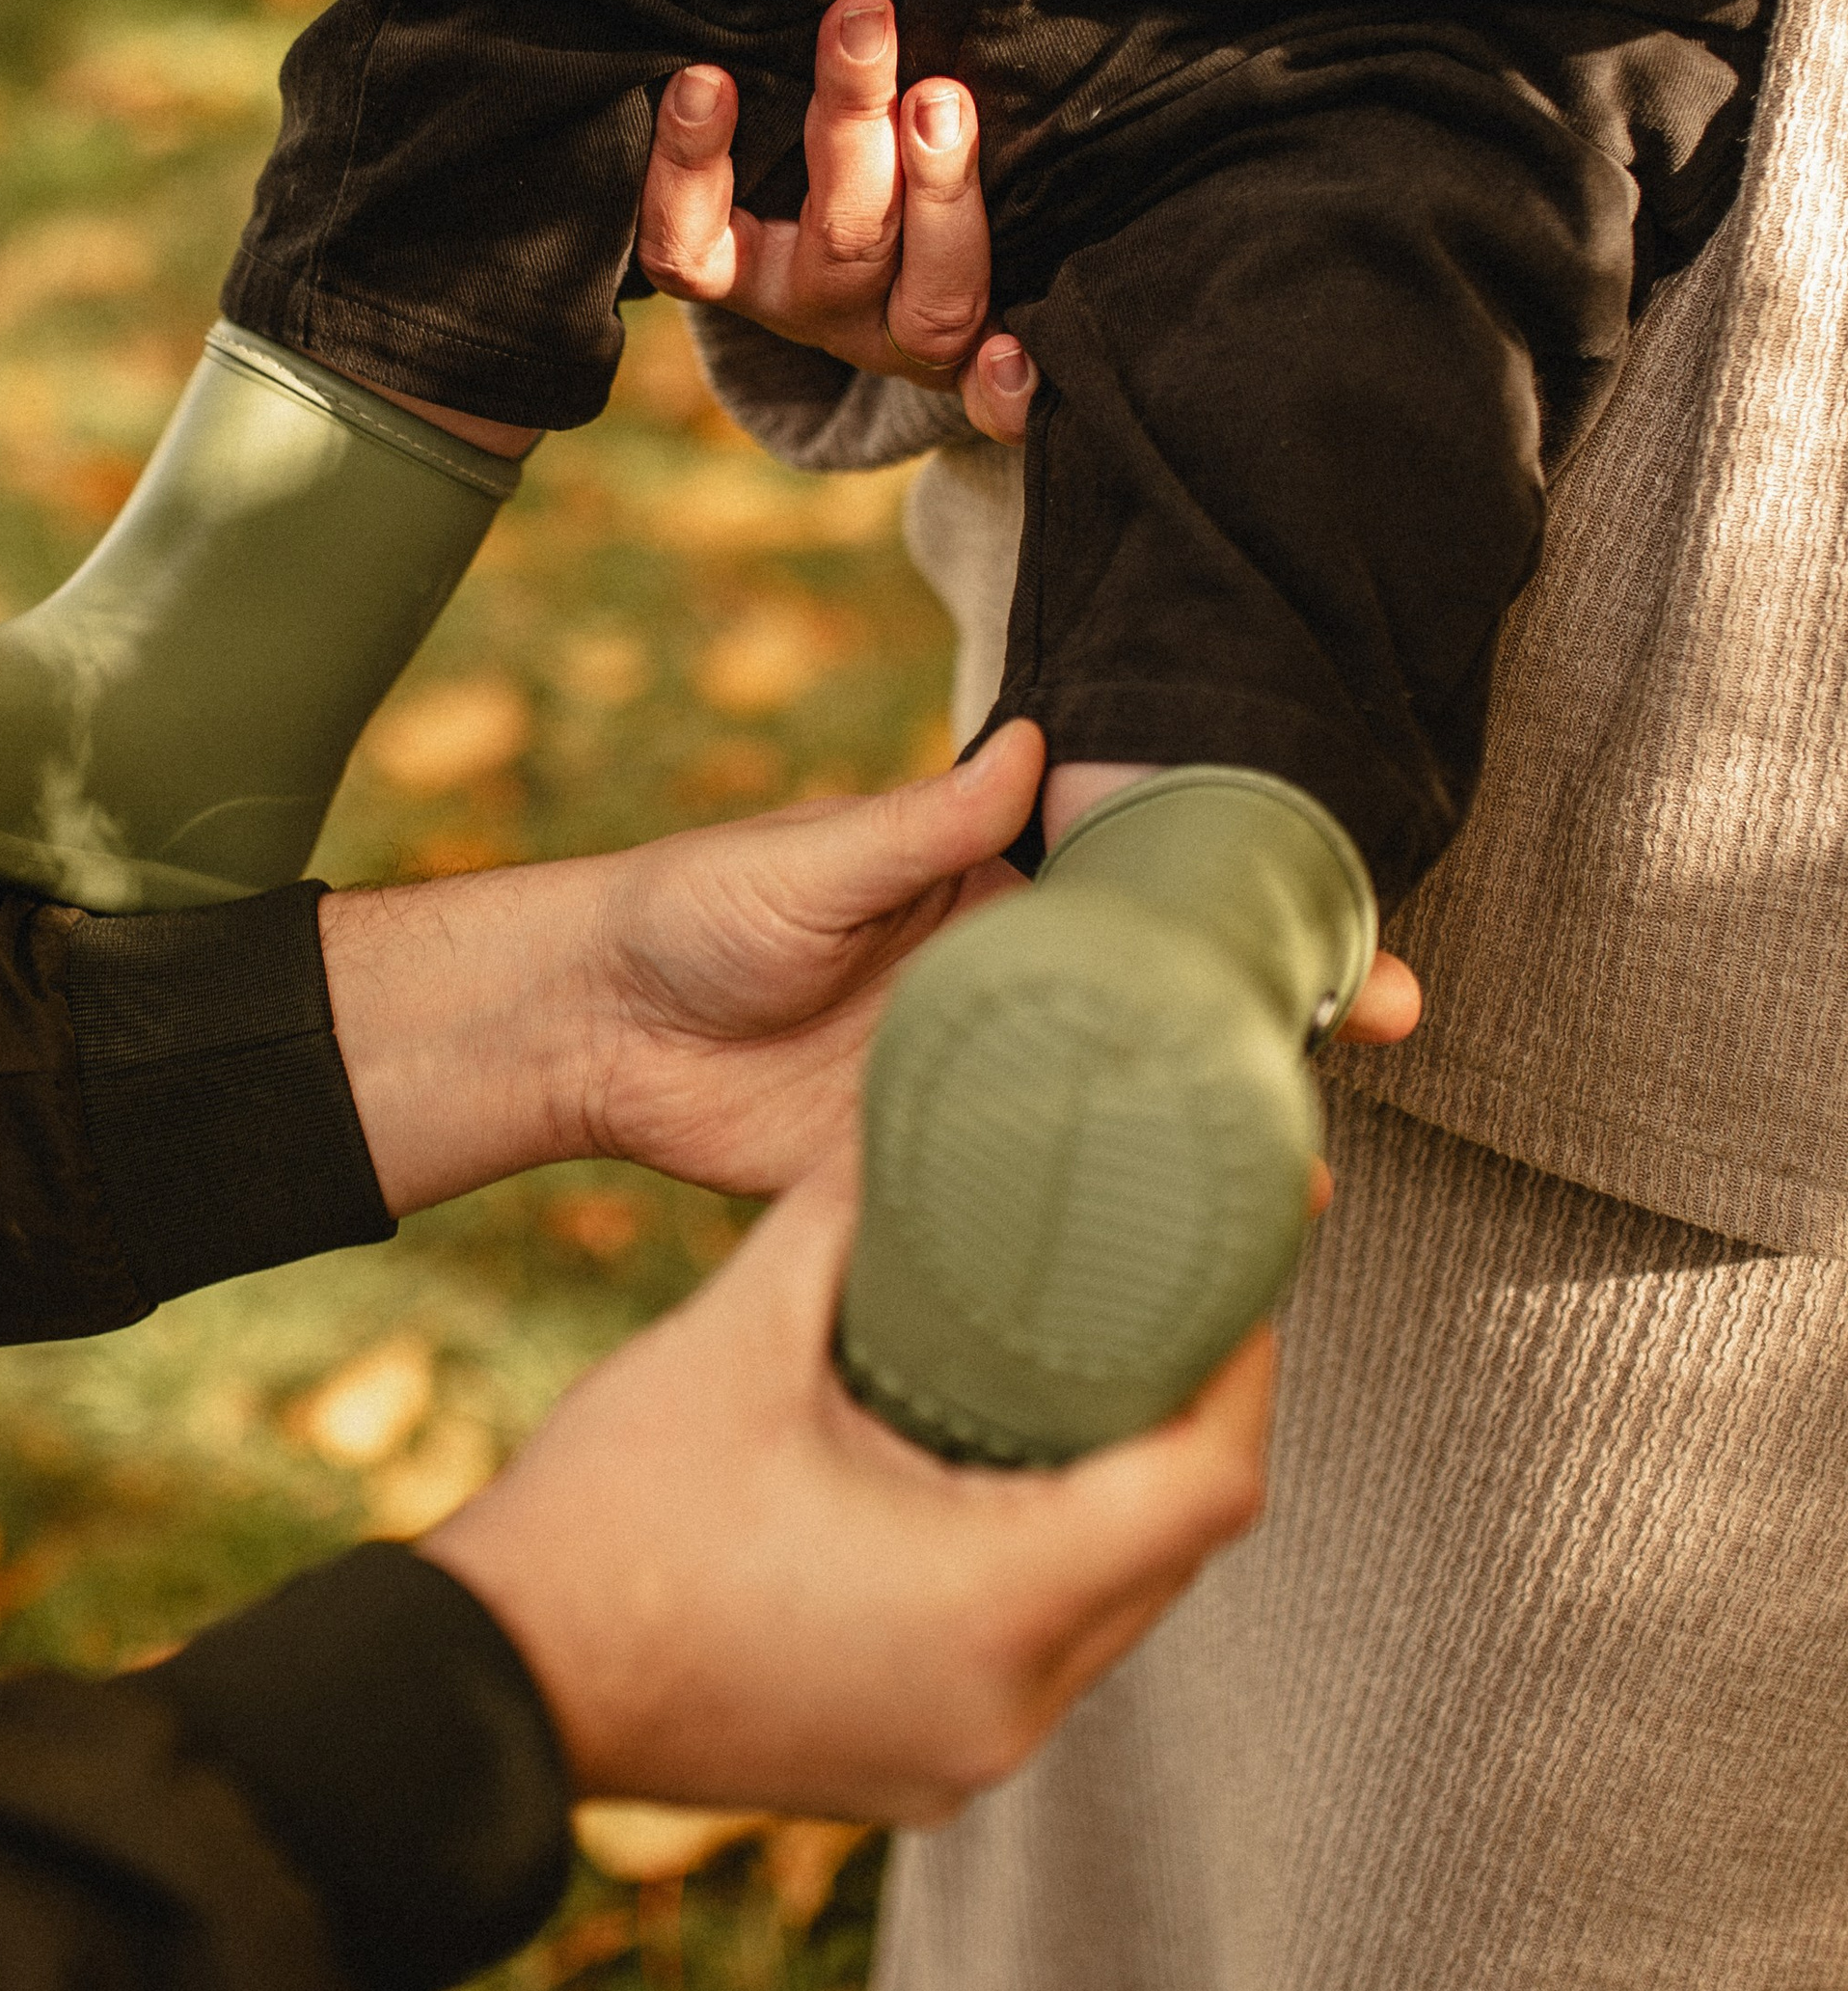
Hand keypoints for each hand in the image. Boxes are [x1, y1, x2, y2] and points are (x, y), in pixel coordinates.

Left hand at [322, 733, 1420, 1217]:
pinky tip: (1194, 1247)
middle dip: (1288, 1004)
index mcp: (999, 890)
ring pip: (1133, 1105)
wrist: (597, 1030)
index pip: (1150, 883)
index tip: (1344, 899)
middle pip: (1173, 998)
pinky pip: (1045, 1199)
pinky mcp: (942, 1171)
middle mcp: (1017, 988)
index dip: (1248, 891)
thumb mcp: (810, 861)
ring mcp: (990, 1086)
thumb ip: (920, 824)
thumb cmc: (696, 910)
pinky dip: (1117, 1216)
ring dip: (1224, 1121)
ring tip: (1318, 1148)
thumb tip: (1030, 743)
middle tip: (1393, 1017)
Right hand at [425, 1158, 1275, 1822]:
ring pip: (1114, 1605)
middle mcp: (1009, 1704)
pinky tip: (999, 1468)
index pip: (1208, 1483)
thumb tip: (925, 1099)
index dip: (1244, 1360)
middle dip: (1187, 1409)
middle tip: (1177, 1285)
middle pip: (1178, 1545)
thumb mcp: (740, 1333)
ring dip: (1116, 1489)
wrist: (483, 1685)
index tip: (1238, 1260)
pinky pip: (1038, 1653)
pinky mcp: (918, 1766)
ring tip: (1094, 1361)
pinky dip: (1044, 1556)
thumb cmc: (609, 1520)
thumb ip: (852, 1214)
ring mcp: (966, 1754)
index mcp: (994, 1603)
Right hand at [635, 0, 1034, 443]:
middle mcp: (821, 309)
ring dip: (943, 200)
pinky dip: (1006, 393)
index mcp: (745, 267)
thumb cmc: (812, 152)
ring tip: (944, 102)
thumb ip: (757, 75)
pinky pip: (990, 408)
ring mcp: (901, 342)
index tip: (704, 76)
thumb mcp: (766, 126)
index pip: (688, 246)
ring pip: (927, 308)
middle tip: (862, 25)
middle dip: (851, 129)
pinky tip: (1017, 353)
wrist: (896, 263)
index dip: (689, 169)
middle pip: (838, 248)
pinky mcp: (973, 367)